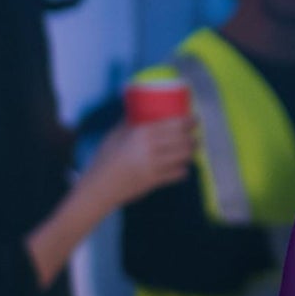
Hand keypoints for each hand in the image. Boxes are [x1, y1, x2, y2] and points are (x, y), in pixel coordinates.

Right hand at [82, 114, 197, 209]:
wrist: (99, 186)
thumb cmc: (105, 158)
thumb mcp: (115, 135)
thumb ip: (130, 123)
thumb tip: (141, 109)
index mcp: (142, 133)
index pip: (174, 125)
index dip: (189, 122)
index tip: (195, 119)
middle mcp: (150, 148)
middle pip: (183, 140)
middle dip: (193, 138)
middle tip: (194, 136)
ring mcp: (154, 166)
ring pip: (184, 157)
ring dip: (190, 153)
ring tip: (190, 150)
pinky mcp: (155, 181)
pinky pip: (178, 174)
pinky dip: (183, 170)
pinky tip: (182, 167)